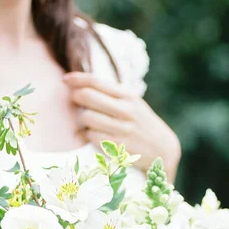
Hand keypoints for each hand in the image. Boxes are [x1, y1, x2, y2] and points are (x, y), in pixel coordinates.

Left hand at [63, 72, 181, 182]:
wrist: (163, 149)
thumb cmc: (141, 123)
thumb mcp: (134, 104)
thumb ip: (112, 95)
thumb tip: (82, 85)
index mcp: (129, 96)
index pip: (97, 81)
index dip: (77, 79)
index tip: (66, 79)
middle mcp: (126, 111)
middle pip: (87, 97)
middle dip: (75, 97)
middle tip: (75, 100)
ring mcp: (122, 129)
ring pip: (87, 118)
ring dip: (82, 119)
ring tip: (88, 121)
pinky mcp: (118, 147)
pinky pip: (91, 136)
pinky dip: (88, 135)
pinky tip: (94, 134)